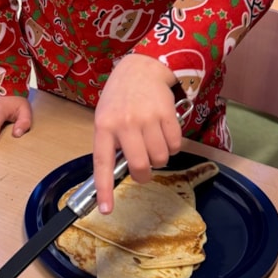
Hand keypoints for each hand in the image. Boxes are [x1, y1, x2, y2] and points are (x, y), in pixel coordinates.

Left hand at [91, 54, 182, 212]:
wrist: (142, 68)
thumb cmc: (120, 97)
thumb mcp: (105, 116)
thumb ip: (110, 143)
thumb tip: (117, 174)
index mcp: (104, 126)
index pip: (102, 163)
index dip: (104, 189)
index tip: (107, 209)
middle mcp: (125, 124)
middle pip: (140, 166)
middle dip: (143, 174)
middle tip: (143, 169)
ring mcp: (147, 119)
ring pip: (160, 158)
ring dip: (159, 158)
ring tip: (152, 143)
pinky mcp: (167, 115)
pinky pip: (175, 146)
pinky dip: (172, 147)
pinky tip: (163, 133)